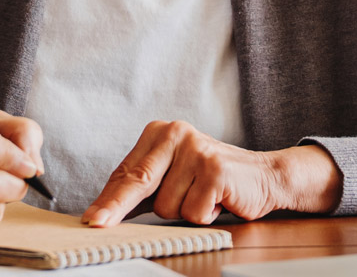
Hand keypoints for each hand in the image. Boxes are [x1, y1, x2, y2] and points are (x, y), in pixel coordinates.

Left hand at [82, 121, 342, 226]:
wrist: (264, 176)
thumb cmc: (212, 179)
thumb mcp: (174, 175)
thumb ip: (144, 186)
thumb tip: (105, 210)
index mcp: (161, 133)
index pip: (127, 172)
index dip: (107, 199)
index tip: (92, 218)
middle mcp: (176, 134)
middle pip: (138, 182)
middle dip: (116, 208)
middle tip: (97, 223)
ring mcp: (196, 151)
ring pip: (166, 206)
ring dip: (184, 212)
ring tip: (202, 198)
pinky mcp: (215, 170)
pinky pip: (192, 212)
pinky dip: (204, 216)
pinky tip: (217, 200)